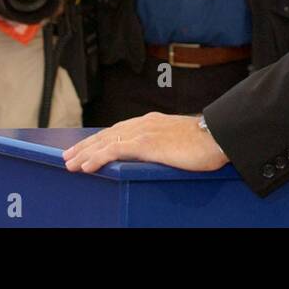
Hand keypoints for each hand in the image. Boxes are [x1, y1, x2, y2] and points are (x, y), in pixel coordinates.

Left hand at [63, 113, 228, 173]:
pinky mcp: (146, 143)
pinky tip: (86, 166)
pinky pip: (114, 150)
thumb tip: (164, 155)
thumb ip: (168, 145)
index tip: (87, 147)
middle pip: (107, 135)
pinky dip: (97, 157)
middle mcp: (145, 123)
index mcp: (153, 122)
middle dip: (86, 145)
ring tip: (70, 162)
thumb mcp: (182, 141)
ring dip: (86, 153)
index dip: (101, 139)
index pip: (119, 130)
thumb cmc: (208, 141)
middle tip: (69, 155)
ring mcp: (144, 132)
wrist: (219, 136)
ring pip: (106, 142)